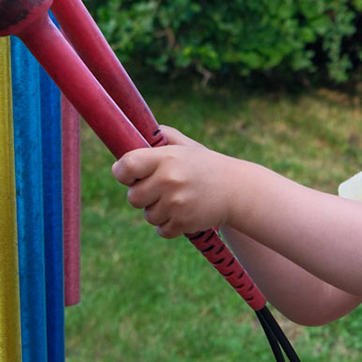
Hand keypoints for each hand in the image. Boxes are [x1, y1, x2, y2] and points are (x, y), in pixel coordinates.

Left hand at [111, 125, 240, 238]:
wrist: (238, 190)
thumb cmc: (208, 166)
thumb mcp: (188, 147)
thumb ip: (163, 137)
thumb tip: (135, 131)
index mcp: (166, 158)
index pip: (126, 166)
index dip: (122, 173)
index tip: (129, 175)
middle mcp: (169, 180)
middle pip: (133, 197)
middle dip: (143, 196)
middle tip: (160, 190)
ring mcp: (176, 203)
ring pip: (148, 215)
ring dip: (159, 212)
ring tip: (178, 201)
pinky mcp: (184, 222)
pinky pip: (162, 230)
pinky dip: (170, 226)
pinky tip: (183, 214)